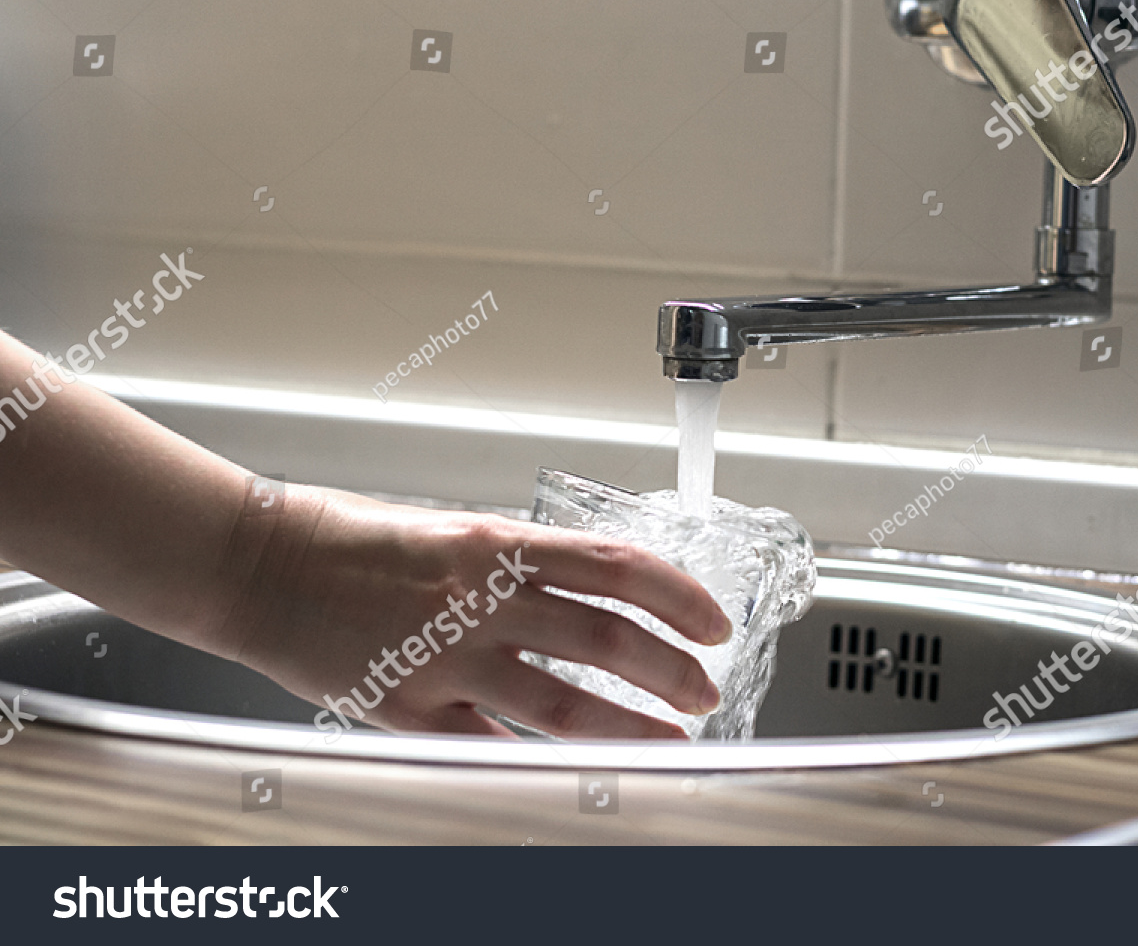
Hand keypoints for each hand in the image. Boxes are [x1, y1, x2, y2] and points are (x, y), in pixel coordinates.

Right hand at [217, 485, 732, 740]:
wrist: (259, 565)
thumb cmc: (349, 538)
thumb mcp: (450, 530)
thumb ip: (518, 562)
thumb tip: (585, 589)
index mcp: (496, 544)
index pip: (617, 566)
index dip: (679, 595)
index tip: (711, 620)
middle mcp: (482, 601)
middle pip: (607, 640)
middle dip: (671, 671)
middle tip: (703, 688)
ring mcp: (449, 661)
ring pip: (564, 704)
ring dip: (630, 726)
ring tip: (669, 740)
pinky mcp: (412, 709)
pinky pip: (491, 746)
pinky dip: (538, 762)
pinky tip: (575, 774)